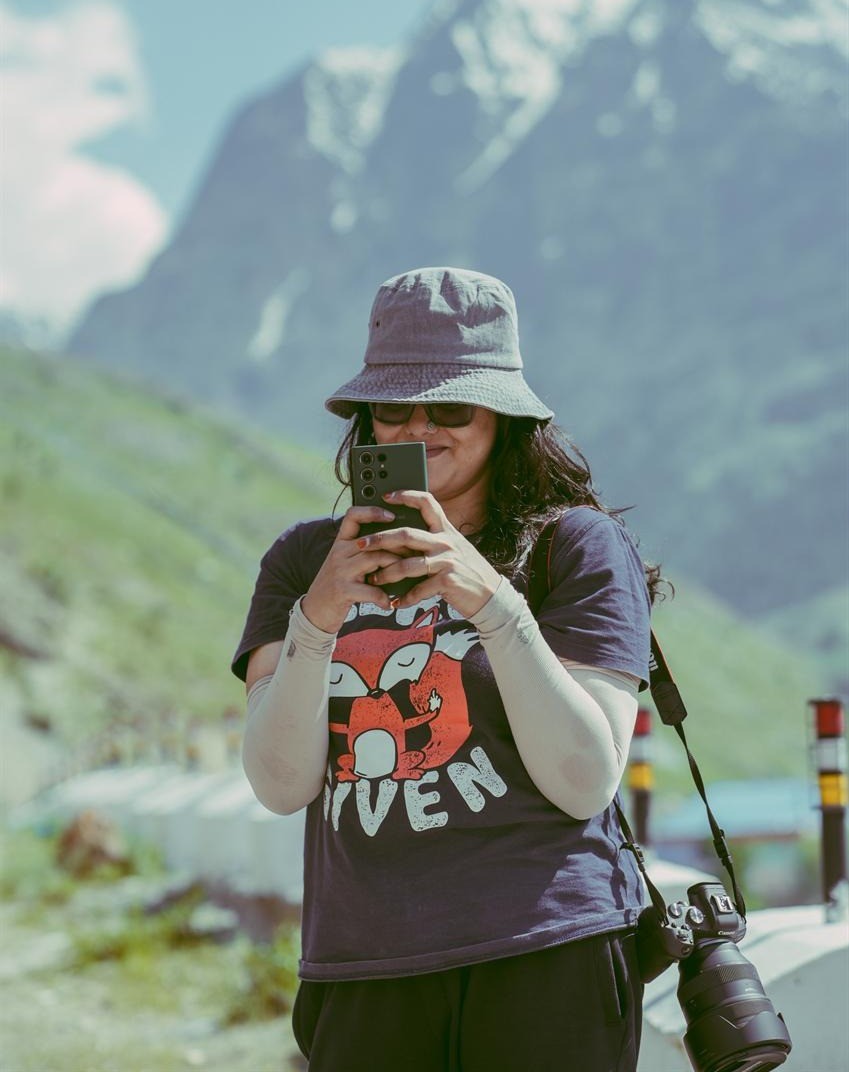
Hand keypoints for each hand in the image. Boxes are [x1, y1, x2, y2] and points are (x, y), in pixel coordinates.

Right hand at [301, 506, 403, 632]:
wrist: (315, 610)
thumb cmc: (337, 585)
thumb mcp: (345, 562)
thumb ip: (363, 552)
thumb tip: (397, 544)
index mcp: (341, 543)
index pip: (353, 515)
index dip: (372, 511)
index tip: (391, 515)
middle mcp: (339, 552)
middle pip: (374, 540)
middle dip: (397, 547)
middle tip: (414, 554)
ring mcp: (340, 571)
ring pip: (375, 559)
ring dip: (394, 569)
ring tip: (403, 577)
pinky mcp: (342, 590)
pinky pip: (371, 590)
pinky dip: (384, 598)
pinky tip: (389, 603)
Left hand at [357, 490, 501, 618]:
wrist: (490, 595)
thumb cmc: (467, 571)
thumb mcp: (454, 548)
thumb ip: (433, 540)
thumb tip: (402, 536)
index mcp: (446, 530)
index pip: (426, 502)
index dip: (405, 496)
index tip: (386, 496)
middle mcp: (446, 542)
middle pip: (406, 534)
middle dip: (380, 538)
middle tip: (362, 544)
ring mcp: (447, 561)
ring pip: (408, 564)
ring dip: (387, 573)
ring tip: (375, 579)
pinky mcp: (447, 581)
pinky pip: (418, 589)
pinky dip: (405, 597)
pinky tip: (396, 601)